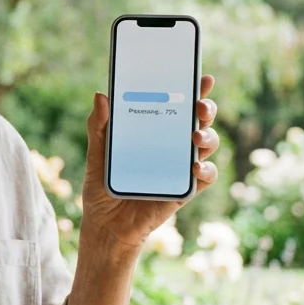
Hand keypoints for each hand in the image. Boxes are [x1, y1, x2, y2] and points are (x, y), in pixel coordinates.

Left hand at [78, 75, 220, 255]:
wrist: (106, 227)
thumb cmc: (102, 188)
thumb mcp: (96, 155)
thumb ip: (99, 128)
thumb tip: (101, 96)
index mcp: (153, 132)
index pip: (176, 104)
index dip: (193, 90)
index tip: (201, 77)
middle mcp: (171, 146)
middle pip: (198, 120)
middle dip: (205, 108)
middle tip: (199, 105)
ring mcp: (180, 167)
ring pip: (206, 144)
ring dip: (208, 135)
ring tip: (195, 134)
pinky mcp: (184, 190)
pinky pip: (205, 176)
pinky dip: (206, 169)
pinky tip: (195, 166)